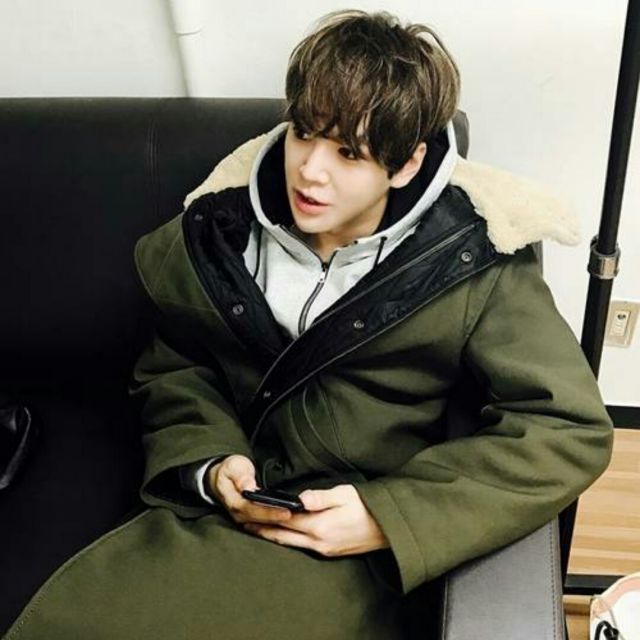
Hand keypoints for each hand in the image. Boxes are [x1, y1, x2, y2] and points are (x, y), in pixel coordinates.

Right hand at [207, 455, 291, 526]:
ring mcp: (243, 518)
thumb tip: (247, 487)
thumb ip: (241, 476)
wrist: (220, 478)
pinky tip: (289, 519)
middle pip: (260, 520)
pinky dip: (275, 522)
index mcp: (233, 500)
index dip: (270, 512)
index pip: (253, 509)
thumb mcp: (234, 466)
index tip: (286, 511)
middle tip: (298, 516)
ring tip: (297, 519)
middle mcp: (238, 513)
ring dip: (279, 523)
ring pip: (263, 524)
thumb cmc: (229, 471)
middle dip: (279, 519)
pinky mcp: (249, 518)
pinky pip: (263, 523)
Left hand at [244, 484, 388, 556]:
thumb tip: (300, 498)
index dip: (267, 515)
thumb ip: (320, 497)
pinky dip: (287, 541)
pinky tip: (281, 535)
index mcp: (319, 526)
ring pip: (291, 544)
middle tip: (244, 524)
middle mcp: (318, 542)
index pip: (285, 520)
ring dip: (273, 537)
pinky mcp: (328, 552)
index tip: (251, 510)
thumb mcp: (345, 494)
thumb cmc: (367, 507)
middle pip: (282, 537)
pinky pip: (302, 547)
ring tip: (256, 530)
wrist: (387, 529)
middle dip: (263, 530)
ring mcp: (323, 549)